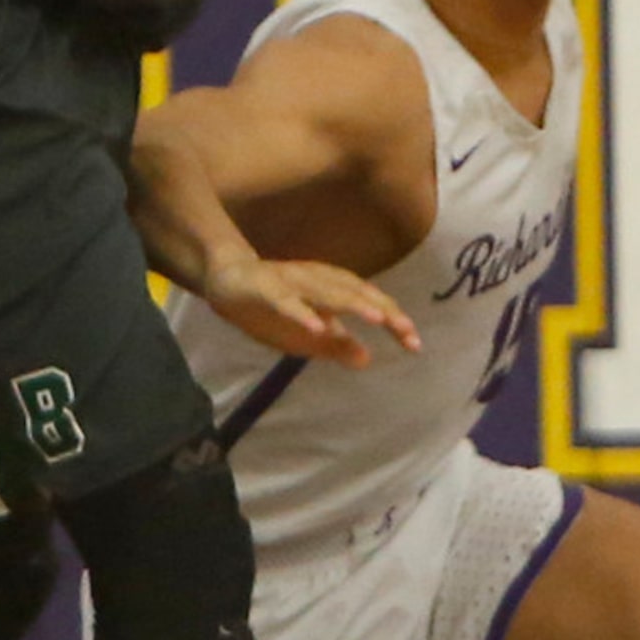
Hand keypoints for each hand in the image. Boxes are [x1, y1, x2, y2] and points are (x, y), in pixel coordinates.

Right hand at [203, 254, 421, 368]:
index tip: (415, 343)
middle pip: (354, 292)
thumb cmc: (269, 308)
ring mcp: (290, 281)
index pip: (367, 301)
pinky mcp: (264, 287)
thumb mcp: (304, 335)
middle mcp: (315, 279)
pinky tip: (315, 327)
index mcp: (328, 288)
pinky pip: (284, 300)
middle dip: (382, 310)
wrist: (224, 280)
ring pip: (325, 291)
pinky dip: (301, 312)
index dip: (392, 319)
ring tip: (376, 318)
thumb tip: (367, 359)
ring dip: (351, 303)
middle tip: (408, 332)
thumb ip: (334, 345)